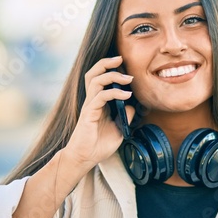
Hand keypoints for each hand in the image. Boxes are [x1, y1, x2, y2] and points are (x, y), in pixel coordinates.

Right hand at [63, 56, 134, 170]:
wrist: (85, 158)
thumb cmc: (99, 145)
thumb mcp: (119, 129)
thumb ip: (125, 116)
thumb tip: (132, 104)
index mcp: (98, 102)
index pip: (100, 78)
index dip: (111, 69)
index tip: (126, 67)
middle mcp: (92, 100)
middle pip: (93, 73)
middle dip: (106, 63)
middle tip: (121, 58)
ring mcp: (89, 106)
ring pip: (95, 80)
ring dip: (113, 76)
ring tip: (128, 78)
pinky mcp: (88, 113)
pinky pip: (100, 97)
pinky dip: (114, 93)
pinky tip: (126, 95)